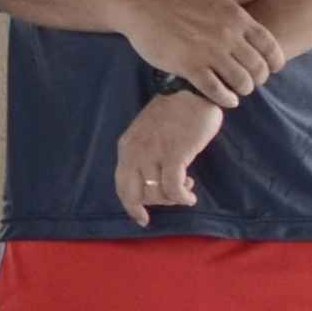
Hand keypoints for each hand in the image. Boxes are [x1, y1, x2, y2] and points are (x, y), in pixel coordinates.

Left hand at [115, 88, 229, 223]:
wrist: (190, 91)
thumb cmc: (174, 113)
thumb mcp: (148, 135)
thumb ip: (145, 155)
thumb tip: (153, 180)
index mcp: (126, 148)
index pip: (122, 186)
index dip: (131, 206)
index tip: (143, 218)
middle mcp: (134, 153)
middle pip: (136, 194)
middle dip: (155, 202)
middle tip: (172, 196)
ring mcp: (153, 154)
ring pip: (156, 194)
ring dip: (172, 199)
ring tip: (186, 187)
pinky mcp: (174, 155)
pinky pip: (172, 188)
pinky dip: (181, 197)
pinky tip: (190, 196)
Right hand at [119, 0, 285, 102]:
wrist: (145, 7)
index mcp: (237, 18)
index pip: (269, 45)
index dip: (276, 61)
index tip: (274, 68)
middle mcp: (227, 36)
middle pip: (257, 66)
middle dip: (260, 78)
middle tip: (254, 81)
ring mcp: (208, 53)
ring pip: (240, 80)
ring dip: (244, 89)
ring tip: (240, 90)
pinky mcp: (189, 67)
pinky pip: (215, 89)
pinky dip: (225, 99)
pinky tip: (227, 100)